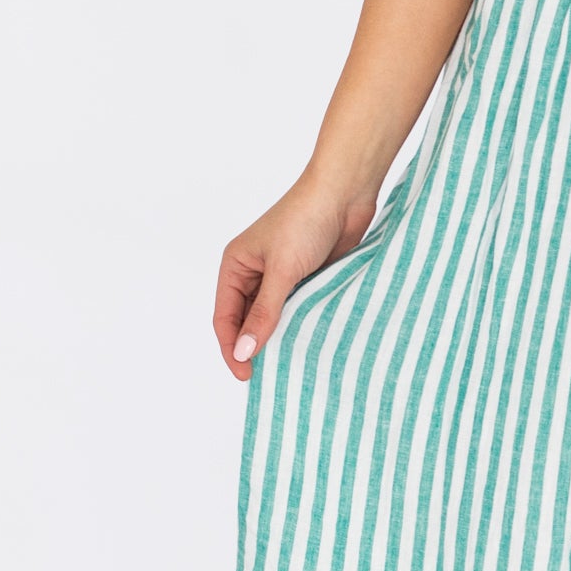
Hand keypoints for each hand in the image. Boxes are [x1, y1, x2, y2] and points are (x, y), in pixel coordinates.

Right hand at [213, 176, 379, 381]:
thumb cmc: (306, 220)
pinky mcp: (307, 277)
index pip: (225, 318)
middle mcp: (254, 272)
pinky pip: (298, 309)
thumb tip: (245, 352)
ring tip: (290, 366)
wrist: (345, 193)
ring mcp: (281, 276)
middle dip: (255, 347)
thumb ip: (264, 313)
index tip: (247, 376)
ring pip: (274, 318)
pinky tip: (309, 344)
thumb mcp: (282, 270)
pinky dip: (301, 325)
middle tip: (270, 377)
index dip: (232, 349)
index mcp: (235, 266)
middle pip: (247, 321)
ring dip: (280, 338)